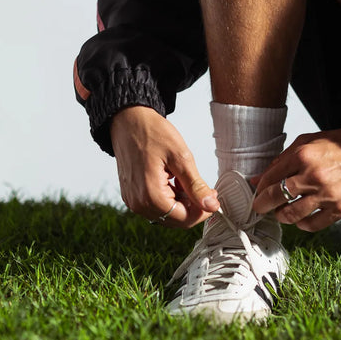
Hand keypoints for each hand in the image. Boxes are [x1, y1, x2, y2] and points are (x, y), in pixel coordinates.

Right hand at [109, 105, 220, 227]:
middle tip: (204, 188)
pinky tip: (174, 181)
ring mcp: (133, 200)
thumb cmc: (151, 133)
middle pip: (175, 219)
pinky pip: (156, 206)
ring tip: (186, 179)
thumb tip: (211, 205)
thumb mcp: (181, 157)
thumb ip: (196, 186)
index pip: (184, 219)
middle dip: (193, 207)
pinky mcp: (132, 195)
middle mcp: (138, 203)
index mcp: (150, 196)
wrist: (128, 120)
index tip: (212, 196)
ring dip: (181, 202)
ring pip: (167, 214)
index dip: (202, 211)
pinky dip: (170, 198)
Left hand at [252, 123, 340, 231]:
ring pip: (291, 214)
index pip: (270, 177)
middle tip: (260, 207)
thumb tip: (259, 178)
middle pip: (276, 197)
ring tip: (282, 212)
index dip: (260, 187)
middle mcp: (313, 176)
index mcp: (304, 156)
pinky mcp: (340, 209)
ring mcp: (328, 195)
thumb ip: (283, 159)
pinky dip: (302, 224)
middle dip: (263, 204)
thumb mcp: (310, 141)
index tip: (258, 191)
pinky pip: (312, 225)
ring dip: (282, 215)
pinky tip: (301, 218)